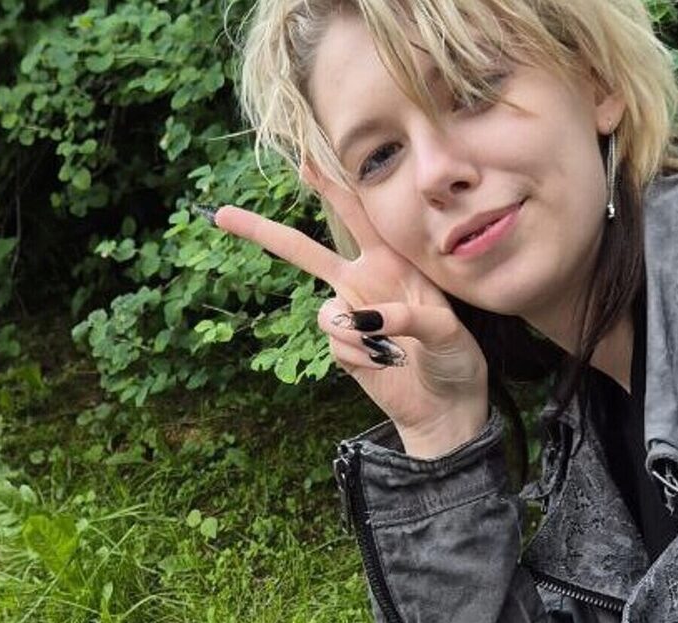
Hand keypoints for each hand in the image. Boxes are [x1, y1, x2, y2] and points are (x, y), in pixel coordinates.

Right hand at [212, 166, 488, 454]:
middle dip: (264, 232)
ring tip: (393, 352)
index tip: (305, 162)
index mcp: (392, 263)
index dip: (332, 188)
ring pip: (326, 314)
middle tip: (222, 215)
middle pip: (305, 253)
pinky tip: (386, 365)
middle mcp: (364, 283)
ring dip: (356, 335)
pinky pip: (337, 345)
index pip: (359, 218)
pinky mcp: (343, 349)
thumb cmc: (455, 359)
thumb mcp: (446, 331)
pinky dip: (362, 357)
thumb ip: (408, 316)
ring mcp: (351, 316)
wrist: (446, 406)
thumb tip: (363, 318)